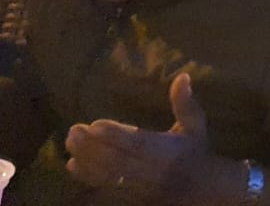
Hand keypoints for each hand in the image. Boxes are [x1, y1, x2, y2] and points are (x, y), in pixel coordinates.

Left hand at [65, 73, 231, 203]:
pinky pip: (105, 186)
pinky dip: (87, 176)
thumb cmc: (194, 152)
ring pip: (107, 173)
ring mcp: (136, 184)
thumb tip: (183, 75)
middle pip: (116, 159)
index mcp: (163, 150)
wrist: (199, 191)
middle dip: (93, 146)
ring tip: (70, 143)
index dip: (116, 135)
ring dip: (86, 159)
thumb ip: (185, 103)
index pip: (137, 142)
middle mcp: (147, 168)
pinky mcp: (128, 194)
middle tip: (73, 131)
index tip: (95, 124)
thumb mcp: (195, 126)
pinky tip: (72, 165)